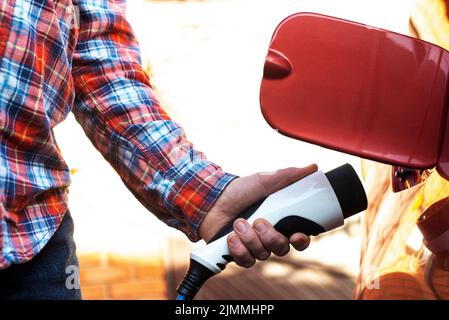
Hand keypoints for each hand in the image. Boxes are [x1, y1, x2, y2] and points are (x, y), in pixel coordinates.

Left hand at [198, 164, 316, 267]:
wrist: (211, 199)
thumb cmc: (240, 190)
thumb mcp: (265, 180)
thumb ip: (288, 176)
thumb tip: (313, 167)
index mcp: (280, 221)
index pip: (299, 238)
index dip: (301, 240)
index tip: (296, 235)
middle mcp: (269, 237)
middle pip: (281, 249)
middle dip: (270, 237)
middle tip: (258, 221)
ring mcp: (254, 247)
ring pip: (263, 255)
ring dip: (250, 238)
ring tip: (238, 223)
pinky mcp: (238, 254)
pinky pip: (246, 261)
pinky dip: (239, 249)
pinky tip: (231, 237)